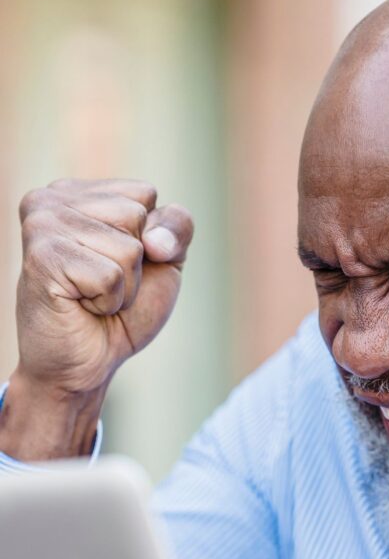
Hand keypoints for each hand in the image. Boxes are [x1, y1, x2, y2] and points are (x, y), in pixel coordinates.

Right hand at [16, 178, 193, 396]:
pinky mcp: (42, 258)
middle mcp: (51, 199)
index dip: (151, 240)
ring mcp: (42, 225)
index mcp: (77, 192)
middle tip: (104, 287)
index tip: (118, 265)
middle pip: (136, 215)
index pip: (145, 193)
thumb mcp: (163, 263)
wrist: (85, 366)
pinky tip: (82, 306)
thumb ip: (176, 228)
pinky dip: (109, 301)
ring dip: (123, 287)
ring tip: (92, 297)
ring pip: (127, 247)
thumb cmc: (121, 314)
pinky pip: (110, 275)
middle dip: (135, 264)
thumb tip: (153, 241)